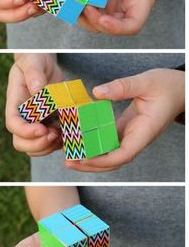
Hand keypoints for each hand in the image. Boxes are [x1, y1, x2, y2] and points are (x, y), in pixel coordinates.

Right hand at [0, 0, 48, 22]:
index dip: (4, 2)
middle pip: (0, 14)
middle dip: (18, 14)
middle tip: (34, 6)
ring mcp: (7, 1)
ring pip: (13, 17)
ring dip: (28, 14)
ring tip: (44, 4)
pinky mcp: (19, 4)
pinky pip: (26, 12)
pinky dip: (37, 11)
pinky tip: (48, 2)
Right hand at [6, 54, 62, 155]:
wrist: (43, 64)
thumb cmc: (34, 60)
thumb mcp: (33, 61)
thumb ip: (34, 74)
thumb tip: (38, 90)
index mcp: (15, 103)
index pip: (13, 124)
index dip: (25, 131)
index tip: (42, 129)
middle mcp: (23, 117)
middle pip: (21, 143)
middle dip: (37, 144)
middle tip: (54, 134)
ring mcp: (35, 123)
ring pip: (35, 147)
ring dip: (49, 147)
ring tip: (63, 134)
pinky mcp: (48, 125)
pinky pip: (50, 143)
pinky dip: (59, 144)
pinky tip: (70, 133)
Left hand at [66, 68, 184, 172]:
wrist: (180, 89)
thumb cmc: (168, 86)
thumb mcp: (146, 81)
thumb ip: (123, 87)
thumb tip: (97, 92)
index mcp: (145, 131)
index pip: (124, 154)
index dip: (103, 160)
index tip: (84, 159)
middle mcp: (137, 137)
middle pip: (114, 160)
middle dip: (92, 164)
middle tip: (69, 161)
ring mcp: (132, 135)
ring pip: (110, 153)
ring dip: (91, 156)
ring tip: (69, 153)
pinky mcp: (126, 128)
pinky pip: (109, 140)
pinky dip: (94, 142)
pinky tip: (79, 137)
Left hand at [79, 0, 173, 35]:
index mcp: (141, 5)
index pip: (132, 25)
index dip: (116, 27)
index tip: (102, 19)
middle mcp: (126, 13)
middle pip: (110, 28)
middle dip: (93, 20)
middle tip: (81, 2)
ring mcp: (114, 12)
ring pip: (96, 24)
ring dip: (83, 16)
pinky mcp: (104, 7)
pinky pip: (90, 13)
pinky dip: (80, 7)